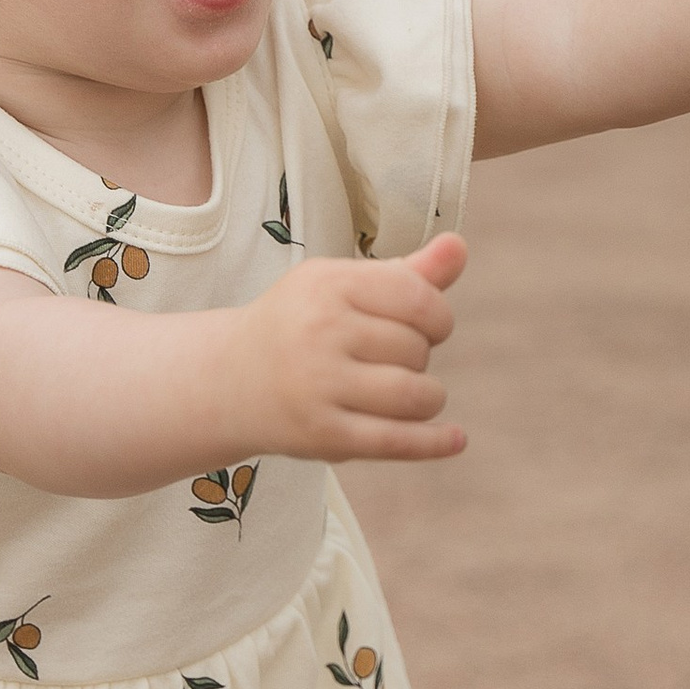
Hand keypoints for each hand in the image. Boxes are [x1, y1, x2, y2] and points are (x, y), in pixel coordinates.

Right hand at [234, 234, 467, 463]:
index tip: (425, 325)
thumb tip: (459, 247)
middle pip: (417, 348)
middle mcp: (320, 332)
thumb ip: (407, 272)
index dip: (437, 315)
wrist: (230, 381)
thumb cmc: (301, 325)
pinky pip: (397, 441)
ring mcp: (319, 386)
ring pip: (415, 395)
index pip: (418, 298)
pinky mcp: (324, 436)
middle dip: (419, 356)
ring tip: (407, 394)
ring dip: (427, 397)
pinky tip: (456, 438)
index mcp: (327, 285)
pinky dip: (434, 442)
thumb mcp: (343, 286)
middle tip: (387, 360)